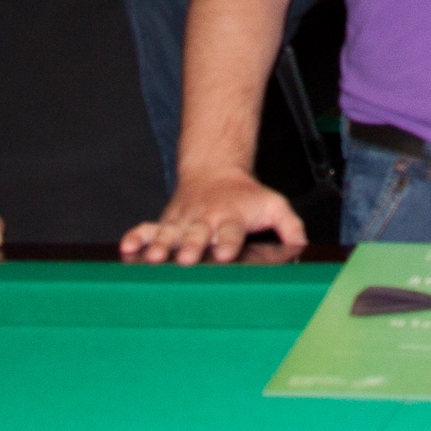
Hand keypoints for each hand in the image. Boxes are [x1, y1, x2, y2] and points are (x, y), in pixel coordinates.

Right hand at [121, 168, 304, 264]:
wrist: (215, 172)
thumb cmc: (246, 196)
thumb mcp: (274, 205)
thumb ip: (290, 226)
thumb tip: (303, 246)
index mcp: (232, 217)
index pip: (232, 231)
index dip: (229, 242)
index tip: (225, 253)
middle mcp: (206, 220)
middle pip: (198, 234)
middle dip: (192, 245)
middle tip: (188, 257)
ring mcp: (184, 221)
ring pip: (171, 234)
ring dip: (162, 245)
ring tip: (154, 257)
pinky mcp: (167, 221)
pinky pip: (149, 228)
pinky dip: (137, 236)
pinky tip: (127, 247)